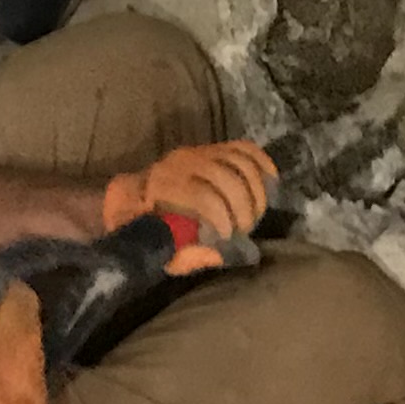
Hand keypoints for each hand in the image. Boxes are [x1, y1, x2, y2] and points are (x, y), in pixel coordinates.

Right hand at [0, 273, 48, 403]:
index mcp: (9, 339)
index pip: (25, 301)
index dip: (12, 292)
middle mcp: (33, 363)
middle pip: (33, 328)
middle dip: (16, 321)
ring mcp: (39, 391)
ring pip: (37, 356)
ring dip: (20, 349)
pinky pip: (36, 383)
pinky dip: (23, 377)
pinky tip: (2, 381)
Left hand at [101, 139, 278, 273]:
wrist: (135, 196)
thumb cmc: (149, 229)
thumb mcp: (161, 249)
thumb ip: (189, 255)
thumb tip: (223, 254)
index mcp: (164, 185)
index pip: (203, 196)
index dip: (222, 220)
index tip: (227, 238)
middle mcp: (182, 161)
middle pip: (227, 179)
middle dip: (243, 208)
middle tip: (245, 230)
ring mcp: (199, 151)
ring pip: (240, 163)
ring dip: (255, 192)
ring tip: (255, 215)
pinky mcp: (213, 148)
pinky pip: (245, 149)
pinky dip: (262, 164)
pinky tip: (269, 185)